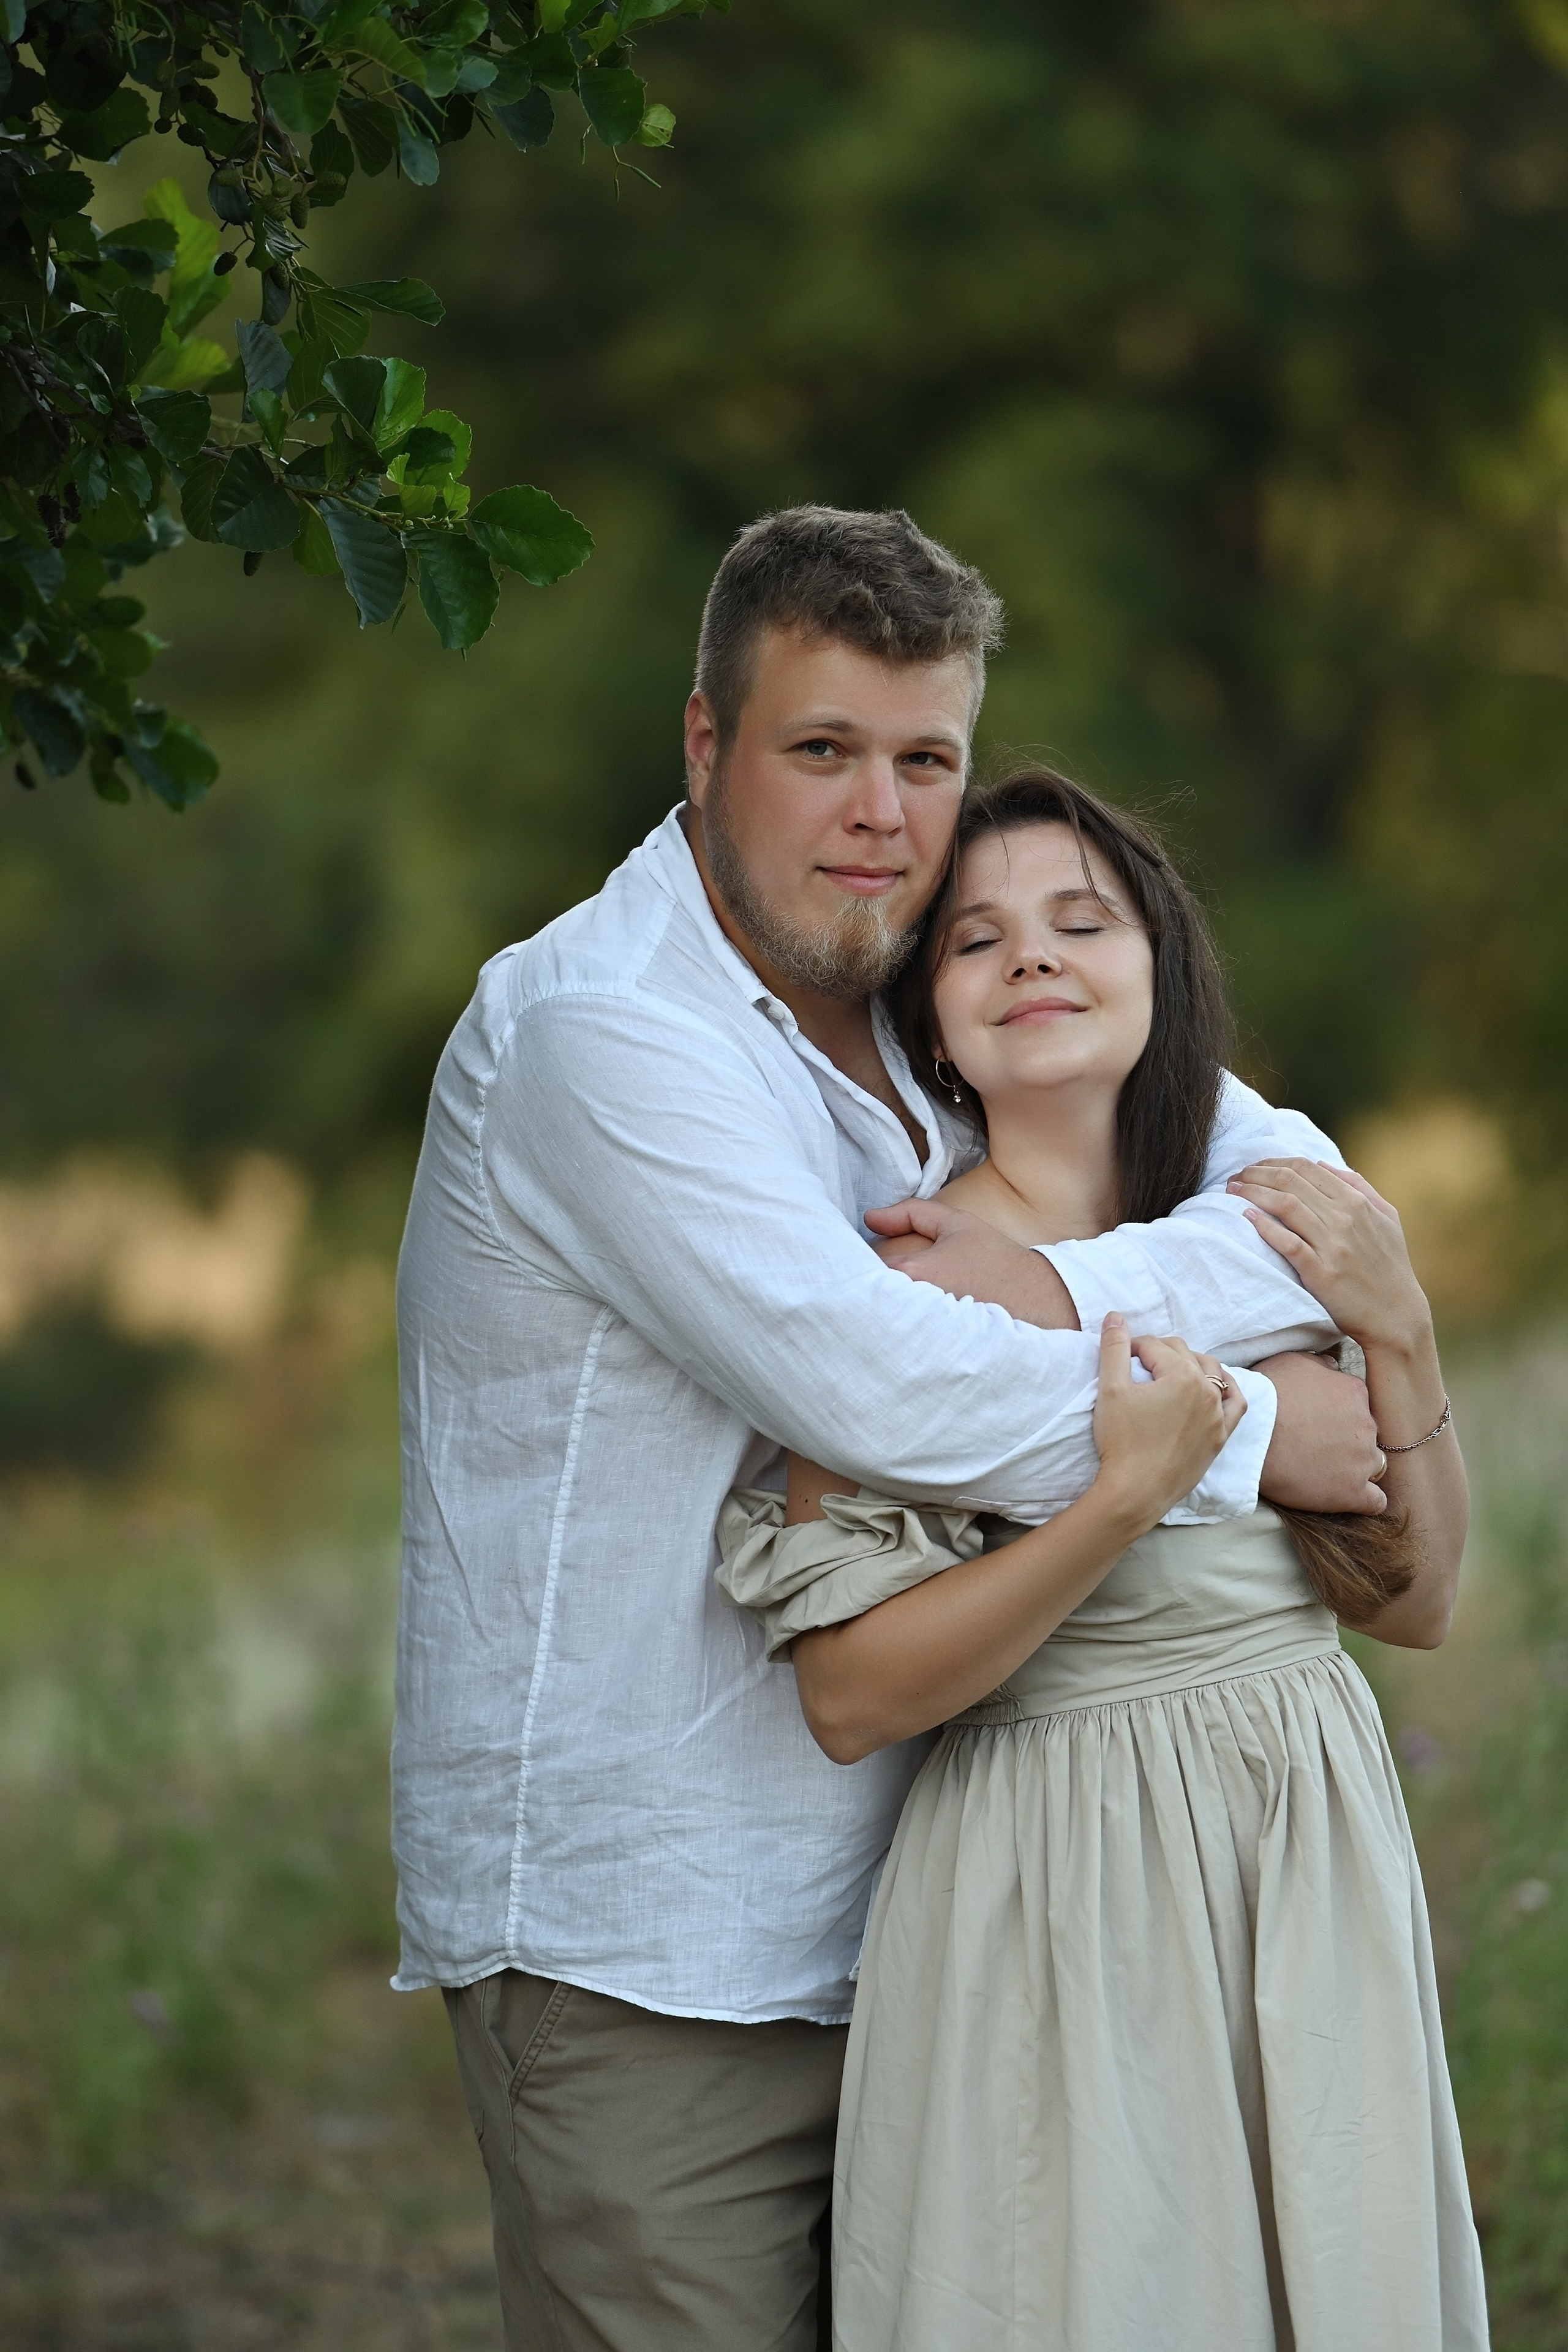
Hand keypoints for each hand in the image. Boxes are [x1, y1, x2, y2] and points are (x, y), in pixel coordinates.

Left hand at [864, 1197, 1078, 1329]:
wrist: (1038, 1302)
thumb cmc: (997, 1260)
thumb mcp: (957, 1224)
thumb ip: (910, 1213)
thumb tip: (870, 1217)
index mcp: (912, 1271)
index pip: (858, 1262)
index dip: (853, 1257)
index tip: (854, 1253)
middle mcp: (910, 1307)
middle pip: (861, 1296)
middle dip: (860, 1286)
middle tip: (860, 1281)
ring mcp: (919, 1336)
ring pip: (876, 1320)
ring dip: (875, 1310)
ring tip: (886, 1301)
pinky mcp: (929, 1355)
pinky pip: (896, 1340)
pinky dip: (894, 1331)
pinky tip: (906, 1324)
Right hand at [1091, 1316, 1246, 1533]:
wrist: (1136, 1491)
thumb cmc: (1121, 1441)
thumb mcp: (1111, 1389)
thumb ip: (1114, 1348)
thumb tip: (1115, 1316)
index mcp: (1181, 1374)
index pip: (1154, 1346)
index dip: (1130, 1348)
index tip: (1117, 1359)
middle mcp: (1207, 1389)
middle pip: (1183, 1353)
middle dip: (1159, 1353)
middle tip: (1136, 1365)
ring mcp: (1218, 1414)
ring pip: (1212, 1372)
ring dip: (1192, 1364)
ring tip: (1169, 1371)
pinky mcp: (1221, 1436)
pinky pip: (1236, 1403)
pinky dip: (1228, 1389)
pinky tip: (1216, 1386)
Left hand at [1226, 1159, 1431, 1354]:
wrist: (1396, 1316)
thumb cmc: (1389, 1267)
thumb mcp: (1387, 1218)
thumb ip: (1359, 1187)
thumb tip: (1323, 1164)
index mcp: (1357, 1202)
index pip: (1306, 1168)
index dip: (1272, 1162)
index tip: (1252, 1168)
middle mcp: (1345, 1218)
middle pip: (1290, 1181)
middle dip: (1255, 1174)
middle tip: (1233, 1178)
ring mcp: (1333, 1245)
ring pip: (1285, 1205)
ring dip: (1253, 1193)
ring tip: (1231, 1192)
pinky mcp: (1321, 1273)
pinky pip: (1288, 1243)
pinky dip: (1265, 1226)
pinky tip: (1246, 1217)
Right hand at [1255, 1349, 1386, 1512]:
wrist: (1250, 1433)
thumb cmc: (1266, 1394)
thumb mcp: (1293, 1361)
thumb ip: (1322, 1365)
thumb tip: (1335, 1368)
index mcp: (1355, 1392)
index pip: (1360, 1406)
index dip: (1341, 1416)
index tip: (1320, 1423)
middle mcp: (1366, 1425)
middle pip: (1368, 1436)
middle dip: (1349, 1441)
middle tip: (1318, 1446)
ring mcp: (1362, 1460)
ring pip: (1376, 1466)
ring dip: (1357, 1468)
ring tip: (1328, 1471)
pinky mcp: (1353, 1492)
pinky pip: (1376, 1501)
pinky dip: (1366, 1500)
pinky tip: (1347, 1496)